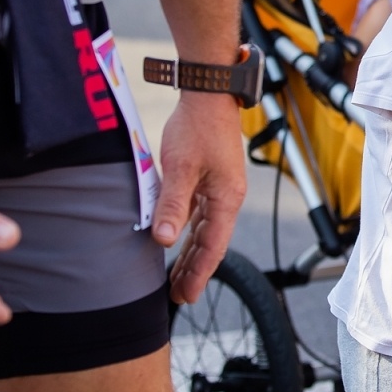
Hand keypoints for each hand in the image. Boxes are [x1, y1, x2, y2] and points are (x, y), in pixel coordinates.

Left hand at [155, 93, 247, 303]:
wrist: (209, 94)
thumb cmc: (197, 128)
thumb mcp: (181, 168)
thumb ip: (173, 205)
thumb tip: (164, 240)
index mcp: (226, 199)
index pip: (213, 247)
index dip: (199, 273)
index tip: (186, 297)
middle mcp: (227, 198)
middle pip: (211, 243)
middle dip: (195, 271)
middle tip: (178, 297)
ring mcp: (220, 190)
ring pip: (205, 231)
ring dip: (191, 254)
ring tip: (176, 277)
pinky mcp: (210, 180)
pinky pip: (200, 215)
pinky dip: (189, 233)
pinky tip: (176, 241)